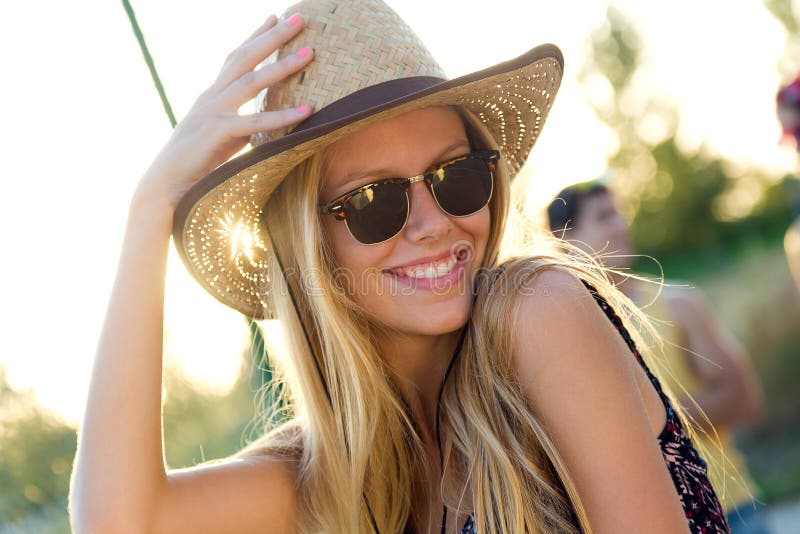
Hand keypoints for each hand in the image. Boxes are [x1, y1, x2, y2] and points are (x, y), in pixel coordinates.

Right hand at [135, 13, 313, 213]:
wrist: (166, 186)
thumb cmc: (195, 164)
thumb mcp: (219, 137)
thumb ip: (238, 125)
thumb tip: (261, 125)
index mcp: (212, 95)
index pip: (235, 57)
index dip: (255, 36)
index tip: (275, 16)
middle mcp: (211, 97)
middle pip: (245, 58)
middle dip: (272, 36)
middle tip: (299, 18)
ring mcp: (213, 113)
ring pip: (252, 82)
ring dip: (282, 65)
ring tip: (310, 51)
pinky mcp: (217, 134)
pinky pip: (255, 122)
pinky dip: (282, 116)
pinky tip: (307, 110)